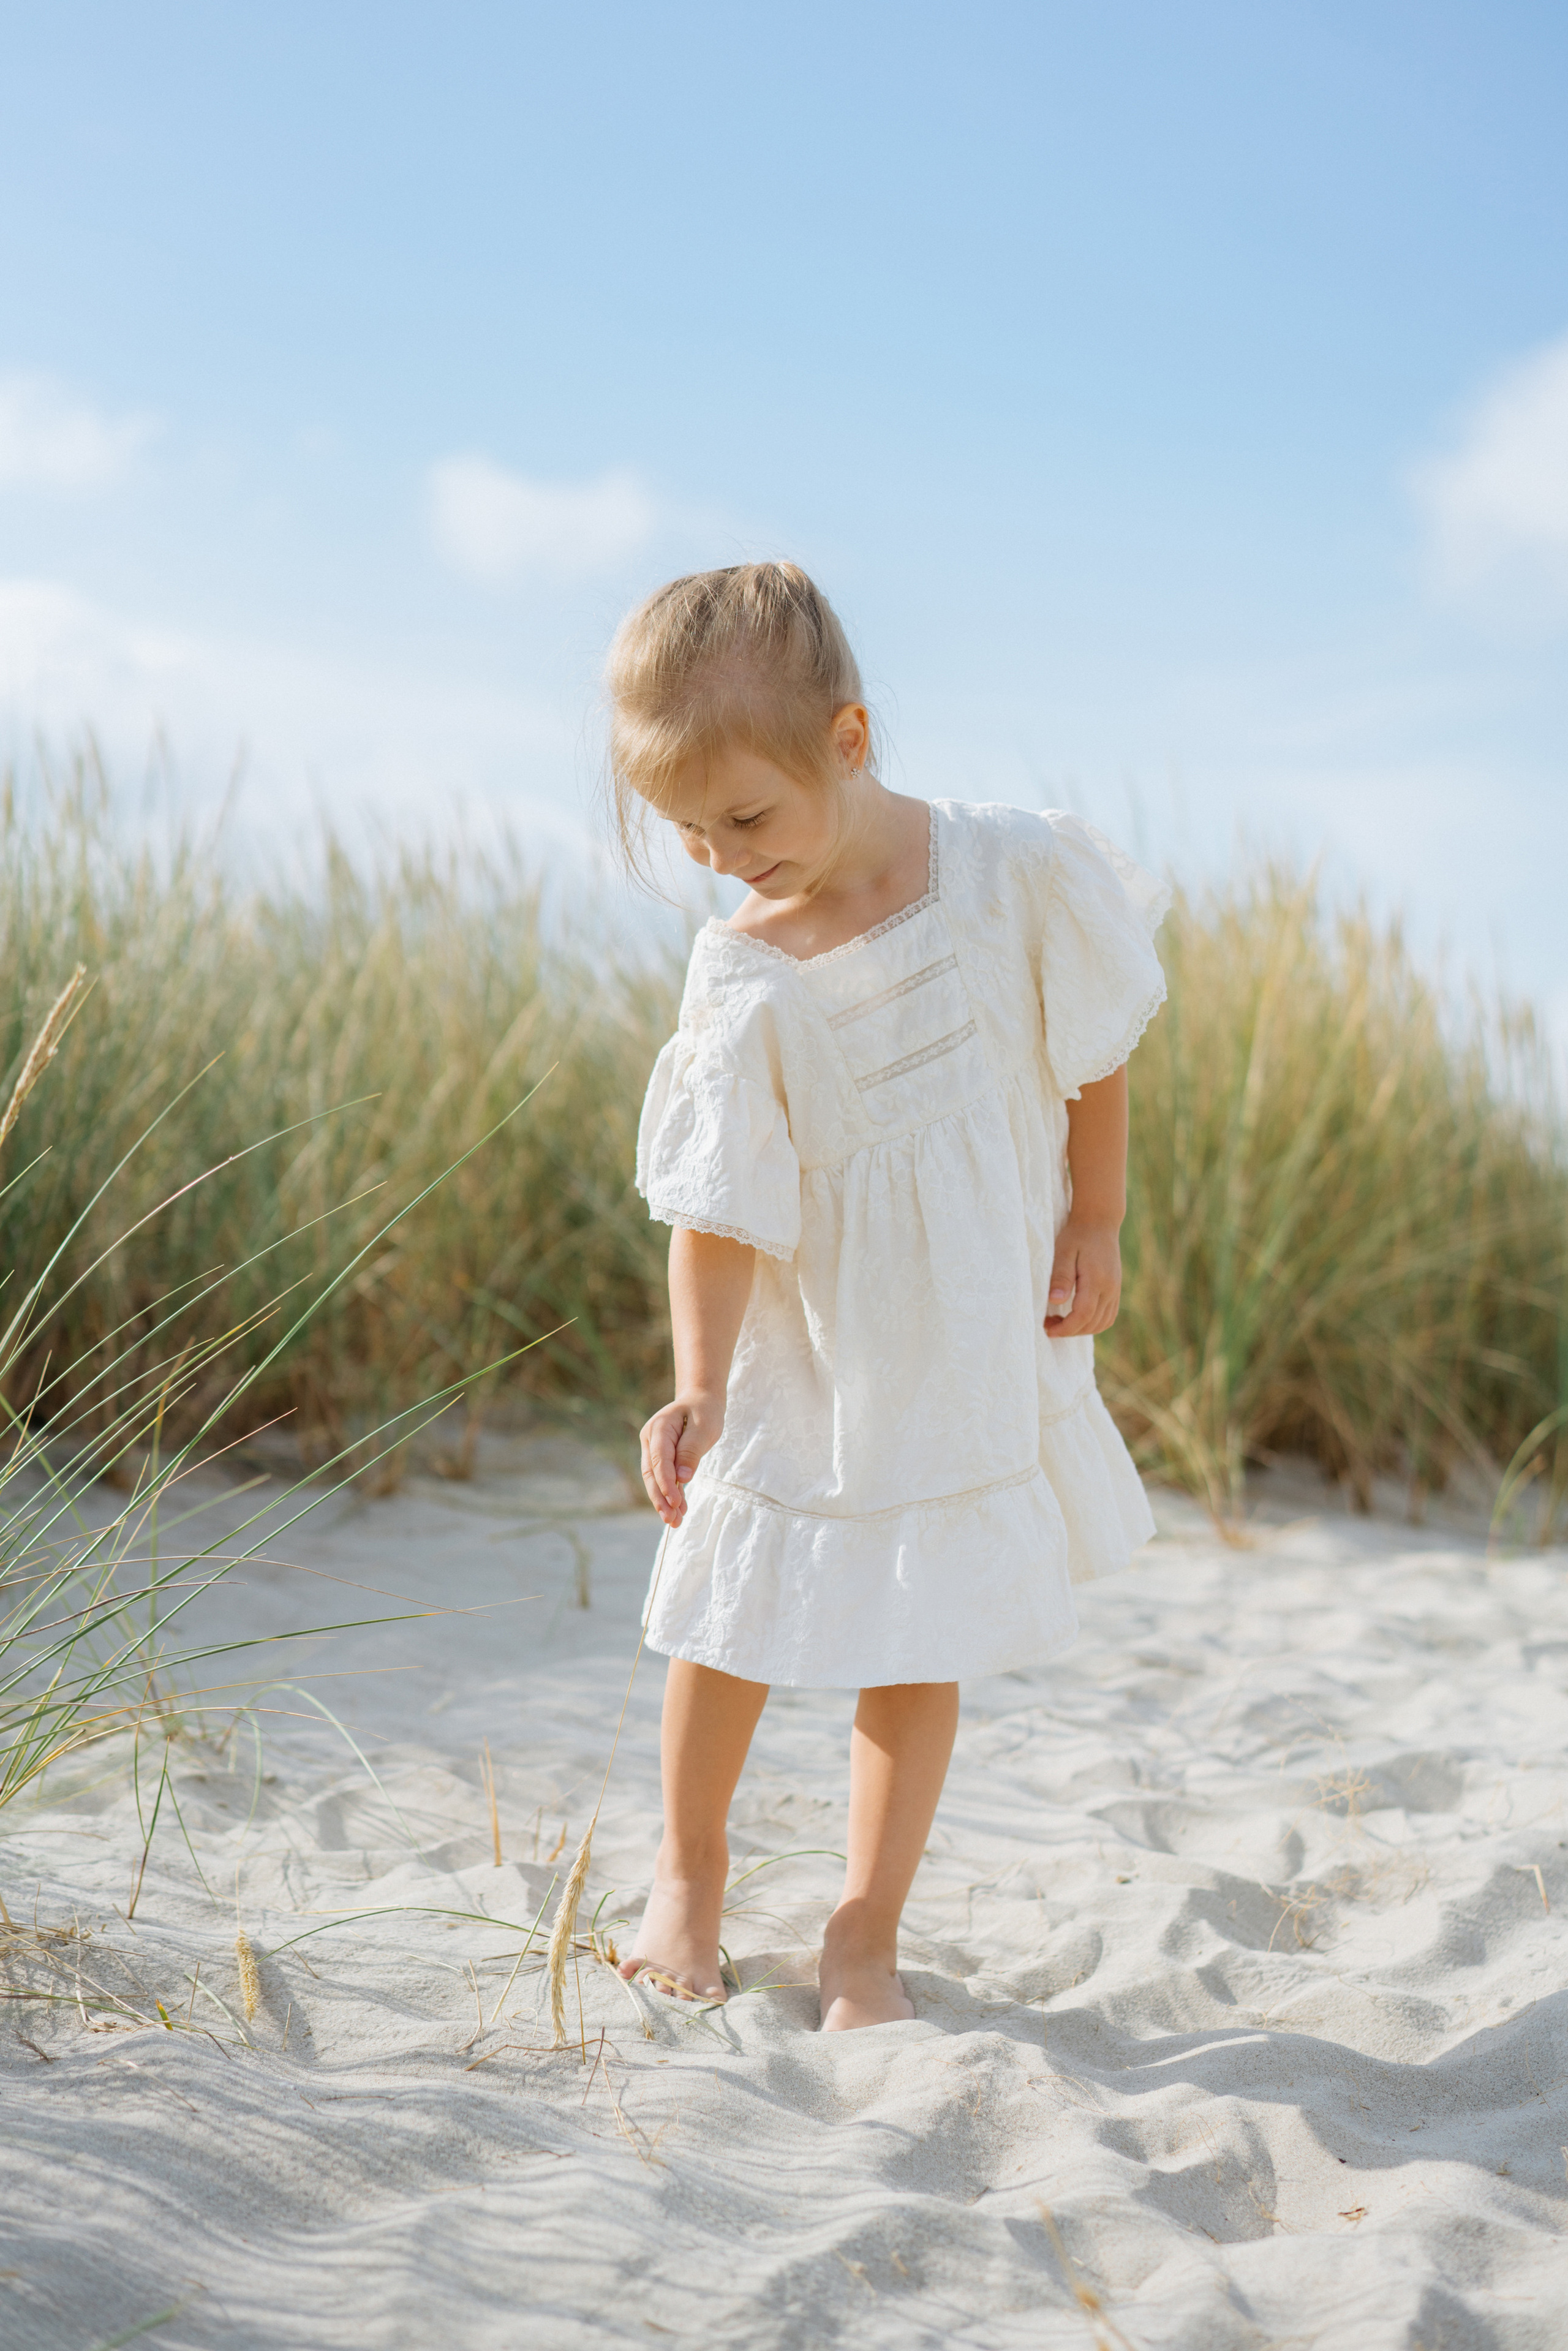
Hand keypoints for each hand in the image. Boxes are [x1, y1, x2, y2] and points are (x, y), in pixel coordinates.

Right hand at [640, 1390, 724, 1526]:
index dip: (666, 1483)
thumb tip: (682, 1478)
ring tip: (676, 1522)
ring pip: (655, 1479)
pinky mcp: (660, 1457)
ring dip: (664, 1501)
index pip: (659, 1460)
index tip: (675, 1503)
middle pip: (652, 1473)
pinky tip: (678, 1511)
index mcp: (659, 1428)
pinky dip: (670, 1494)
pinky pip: (663, 1478)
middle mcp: (650, 1439)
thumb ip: (692, 1451)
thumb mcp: (704, 1427)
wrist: (700, 1400)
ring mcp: (653, 1449)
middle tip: (672, 1520)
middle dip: (661, 1499)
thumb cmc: (704, 1411)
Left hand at [1045, 1218, 1121, 1337]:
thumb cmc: (1077, 1236)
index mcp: (1096, 1280)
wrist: (1099, 1222)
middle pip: (1092, 1323)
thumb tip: (1054, 1301)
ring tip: (1060, 1322)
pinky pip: (1108, 1316)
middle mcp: (1110, 1288)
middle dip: (1069, 1331)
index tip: (1048, 1329)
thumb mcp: (1063, 1252)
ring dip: (1081, 1329)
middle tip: (1048, 1324)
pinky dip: (1092, 1324)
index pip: (1083, 1315)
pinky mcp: (1115, 1290)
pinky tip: (1076, 1317)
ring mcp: (1115, 1290)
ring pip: (1102, 1323)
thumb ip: (1060, 1277)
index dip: (1065, 1328)